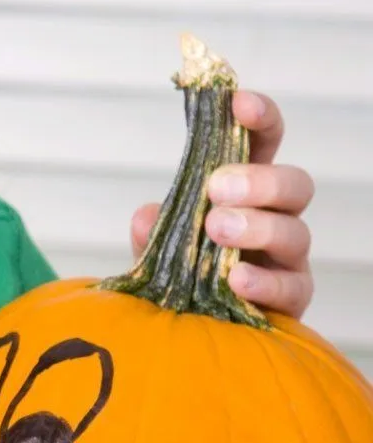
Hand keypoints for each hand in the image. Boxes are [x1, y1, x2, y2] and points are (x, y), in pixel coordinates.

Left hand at [130, 91, 314, 319]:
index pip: (264, 144)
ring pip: (296, 232)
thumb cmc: (178, 282)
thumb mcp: (156, 255)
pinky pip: (290, 287)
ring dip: (257, 225)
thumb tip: (147, 217)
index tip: (236, 102)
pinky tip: (236, 279)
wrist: (186, 340)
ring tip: (218, 228)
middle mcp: (275, 220)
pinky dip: (263, 281)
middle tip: (216, 188)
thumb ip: (153, 235)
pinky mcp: (289, 302)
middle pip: (294, 185)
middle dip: (259, 180)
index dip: (258, 118)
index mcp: (246, 194)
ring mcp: (287, 261)